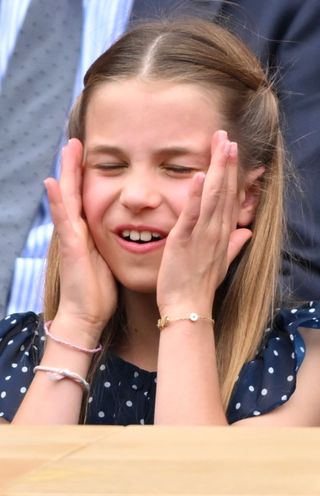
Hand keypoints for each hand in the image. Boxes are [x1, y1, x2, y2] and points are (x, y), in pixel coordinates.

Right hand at [44, 139, 117, 335]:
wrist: (86, 315)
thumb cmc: (98, 291)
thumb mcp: (107, 261)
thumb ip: (109, 245)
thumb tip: (124, 235)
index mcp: (88, 233)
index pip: (86, 198)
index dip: (85, 177)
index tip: (89, 156)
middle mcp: (76, 231)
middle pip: (74, 192)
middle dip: (74, 167)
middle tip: (75, 141)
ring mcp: (71, 238)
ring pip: (67, 199)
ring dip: (65, 173)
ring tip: (67, 148)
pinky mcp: (70, 248)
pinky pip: (63, 220)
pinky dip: (57, 202)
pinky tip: (51, 182)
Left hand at [156, 131, 251, 315]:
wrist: (188, 308)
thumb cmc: (200, 286)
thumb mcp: (221, 263)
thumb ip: (234, 245)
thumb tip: (247, 232)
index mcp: (222, 234)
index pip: (229, 198)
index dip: (231, 174)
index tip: (231, 152)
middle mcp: (215, 231)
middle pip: (224, 191)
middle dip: (226, 163)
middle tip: (226, 136)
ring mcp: (202, 235)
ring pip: (212, 197)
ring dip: (217, 170)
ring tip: (220, 145)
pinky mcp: (184, 241)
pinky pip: (192, 215)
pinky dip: (195, 196)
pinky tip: (197, 176)